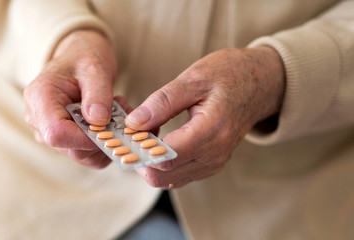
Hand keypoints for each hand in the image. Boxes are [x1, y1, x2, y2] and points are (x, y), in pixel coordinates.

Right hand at [23, 30, 116, 168]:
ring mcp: (48, 133)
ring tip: (117, 111)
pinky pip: (87, 155)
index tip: (109, 125)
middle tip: (121, 111)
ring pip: (81, 155)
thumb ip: (97, 93)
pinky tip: (111, 122)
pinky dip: (105, 143)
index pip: (55, 133)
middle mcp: (38, 120)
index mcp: (40, 97)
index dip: (85, 137)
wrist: (78, 58)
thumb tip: (98, 121)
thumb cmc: (83, 57)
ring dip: (106, 139)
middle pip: (69, 148)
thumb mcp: (94, 67)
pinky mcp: (62, 141)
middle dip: (101, 137)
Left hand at [125, 47, 284, 188]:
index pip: (165, 157)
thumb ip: (162, 102)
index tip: (125, 133)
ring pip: (167, 179)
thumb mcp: (193, 78)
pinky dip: (161, 164)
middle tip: (131, 134)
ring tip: (144, 134)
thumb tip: (135, 122)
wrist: (260, 83)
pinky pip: (178, 175)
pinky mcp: (210, 165)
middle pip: (162, 176)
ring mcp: (213, 163)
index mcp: (212, 131)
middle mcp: (214, 155)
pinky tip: (157, 141)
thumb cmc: (228, 75)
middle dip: (140, 158)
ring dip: (149, 162)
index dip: (139, 149)